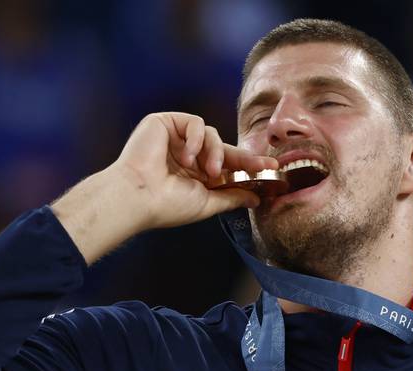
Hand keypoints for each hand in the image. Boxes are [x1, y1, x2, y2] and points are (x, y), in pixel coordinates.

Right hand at [114, 112, 277, 228]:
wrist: (140, 196)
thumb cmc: (168, 204)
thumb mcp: (208, 202)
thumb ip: (232, 197)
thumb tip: (256, 199)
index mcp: (194, 173)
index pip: (227, 165)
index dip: (249, 166)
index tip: (272, 169)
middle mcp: (186, 154)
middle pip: (223, 147)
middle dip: (243, 158)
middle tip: (261, 165)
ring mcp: (176, 138)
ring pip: (211, 134)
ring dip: (216, 154)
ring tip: (208, 172)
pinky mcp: (165, 123)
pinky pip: (195, 123)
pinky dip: (196, 140)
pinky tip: (187, 158)